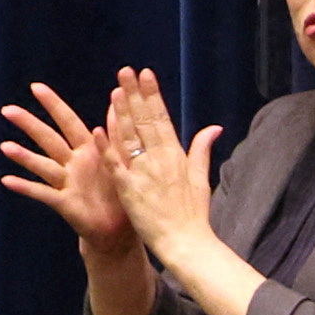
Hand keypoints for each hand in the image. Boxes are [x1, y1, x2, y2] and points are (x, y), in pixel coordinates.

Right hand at [0, 79, 133, 248]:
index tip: (35, 86)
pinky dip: (25, 187)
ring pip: (42, 165)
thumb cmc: (121, 191)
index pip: (68, 122)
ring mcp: (66, 182)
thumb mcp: (123, 160)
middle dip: (29, 124)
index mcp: (88, 150)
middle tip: (7, 109)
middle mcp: (72, 163)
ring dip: (23, 156)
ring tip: (4, 146)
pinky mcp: (64, 203)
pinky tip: (6, 180)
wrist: (120, 229)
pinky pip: (42, 193)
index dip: (53, 105)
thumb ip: (118, 132)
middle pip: (48, 139)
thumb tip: (118, 99)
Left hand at [101, 66, 223, 259]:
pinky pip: (117, 165)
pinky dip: (108, 147)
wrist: (187, 243)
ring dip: (122, 113)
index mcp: (177, 156)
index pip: (162, 117)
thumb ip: (202, 150)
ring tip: (115, 90)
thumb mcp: (201, 179)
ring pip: (131, 137)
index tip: (145, 75)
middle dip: (135, 94)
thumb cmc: (194, 214)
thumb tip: (214, 127)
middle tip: (125, 71)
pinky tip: (99, 129)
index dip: (152, 95)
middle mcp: (160, 160)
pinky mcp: (130, 189)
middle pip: (145, 121)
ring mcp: (144, 174)